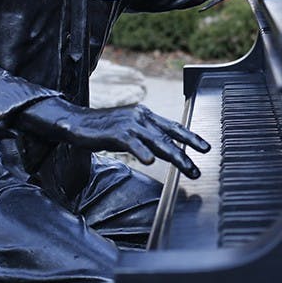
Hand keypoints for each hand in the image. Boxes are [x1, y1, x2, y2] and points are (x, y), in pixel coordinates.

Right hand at [19, 97, 209, 177]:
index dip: (190, 136)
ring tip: (186, 168)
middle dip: (188, 151)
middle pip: (169, 136)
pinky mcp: (116, 133)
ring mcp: (129, 124)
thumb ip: (146, 138)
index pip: (173, 126)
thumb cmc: (103, 129)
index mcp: (146, 115)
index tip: (205, 147)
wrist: (76, 121)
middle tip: (200, 166)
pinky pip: (133, 143)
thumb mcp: (130, 132)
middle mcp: (141, 117)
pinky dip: (142, 152)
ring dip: (174, 155)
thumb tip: (161, 152)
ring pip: (157, 141)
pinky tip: (150, 161)